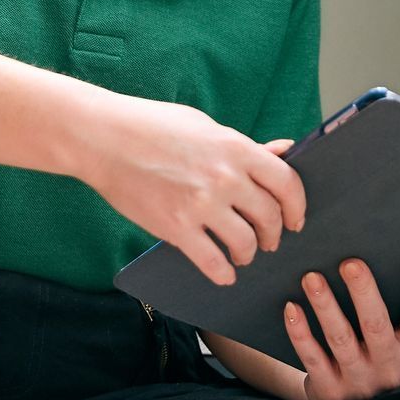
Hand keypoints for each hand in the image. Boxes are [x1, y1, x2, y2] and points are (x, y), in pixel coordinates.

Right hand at [76, 92, 305, 287]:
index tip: (295, 219)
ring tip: (242, 255)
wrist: (102, 138)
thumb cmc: (151, 126)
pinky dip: (223, 273)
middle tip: (268, 241)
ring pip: (245, 243)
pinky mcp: (176, 227)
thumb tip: (283, 152)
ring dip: (248, 254)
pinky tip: (223, 273)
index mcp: (235, 147)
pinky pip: (213, 262)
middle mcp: (224, 177)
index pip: (286, 183)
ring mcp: (200, 204)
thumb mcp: (204, 126)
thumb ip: (245, 146)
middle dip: (273, 234)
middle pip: (269, 217)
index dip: (297, 206)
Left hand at [284, 257, 399, 399]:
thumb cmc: (381, 356)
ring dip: (325, 306)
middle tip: (350, 264)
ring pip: (340, 339)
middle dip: (363, 293)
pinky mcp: (330, 390)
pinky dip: (300, 332)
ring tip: (312, 278)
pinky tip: (292, 307)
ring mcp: (359, 382)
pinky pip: (312, 357)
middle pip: (375, 326)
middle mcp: (390, 368)